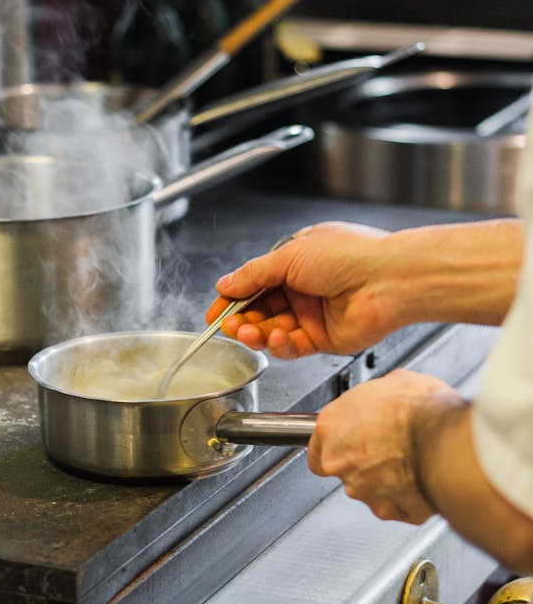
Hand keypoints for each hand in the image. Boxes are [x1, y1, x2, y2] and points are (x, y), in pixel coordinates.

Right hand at [206, 222, 393, 358]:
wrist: (388, 280)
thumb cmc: (350, 256)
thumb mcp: (289, 256)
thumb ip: (253, 274)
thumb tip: (226, 283)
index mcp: (296, 262)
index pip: (255, 283)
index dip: (233, 297)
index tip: (214, 311)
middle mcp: (304, 288)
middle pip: (260, 309)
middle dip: (241, 318)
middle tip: (227, 325)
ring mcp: (313, 314)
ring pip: (273, 330)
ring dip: (256, 333)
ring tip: (246, 332)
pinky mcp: (323, 339)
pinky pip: (292, 347)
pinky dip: (280, 345)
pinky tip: (277, 337)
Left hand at [307, 369, 466, 524]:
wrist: (449, 442)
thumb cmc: (422, 411)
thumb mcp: (394, 381)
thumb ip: (376, 398)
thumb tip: (385, 396)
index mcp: (331, 427)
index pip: (316, 445)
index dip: (337, 443)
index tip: (350, 440)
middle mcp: (340, 463)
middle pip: (342, 468)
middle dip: (363, 461)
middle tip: (389, 446)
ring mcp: (363, 490)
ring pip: (367, 489)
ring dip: (385, 479)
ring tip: (410, 460)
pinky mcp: (388, 510)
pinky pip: (394, 506)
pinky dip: (406, 497)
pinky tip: (421, 478)